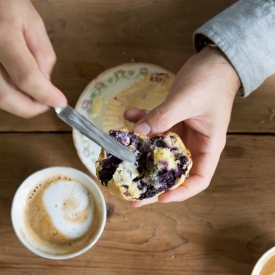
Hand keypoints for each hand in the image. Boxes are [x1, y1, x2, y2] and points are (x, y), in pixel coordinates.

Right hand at [0, 0, 66, 117]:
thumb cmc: (7, 5)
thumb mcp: (33, 24)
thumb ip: (43, 55)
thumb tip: (46, 82)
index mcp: (3, 38)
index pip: (27, 78)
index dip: (46, 95)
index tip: (60, 102)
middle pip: (5, 96)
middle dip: (30, 108)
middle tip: (46, 105)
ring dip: (18, 104)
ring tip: (34, 95)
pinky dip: (8, 95)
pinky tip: (18, 88)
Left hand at [124, 46, 240, 206]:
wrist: (212, 62)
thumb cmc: (210, 82)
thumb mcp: (187, 100)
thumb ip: (163, 117)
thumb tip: (138, 133)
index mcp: (208, 146)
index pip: (198, 179)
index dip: (181, 192)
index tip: (160, 197)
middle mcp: (194, 144)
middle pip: (173, 171)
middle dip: (153, 182)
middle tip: (132, 194)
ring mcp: (181, 133)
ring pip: (159, 151)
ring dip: (141, 152)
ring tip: (122, 156)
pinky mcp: (171, 121)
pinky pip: (154, 128)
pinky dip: (141, 124)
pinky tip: (130, 116)